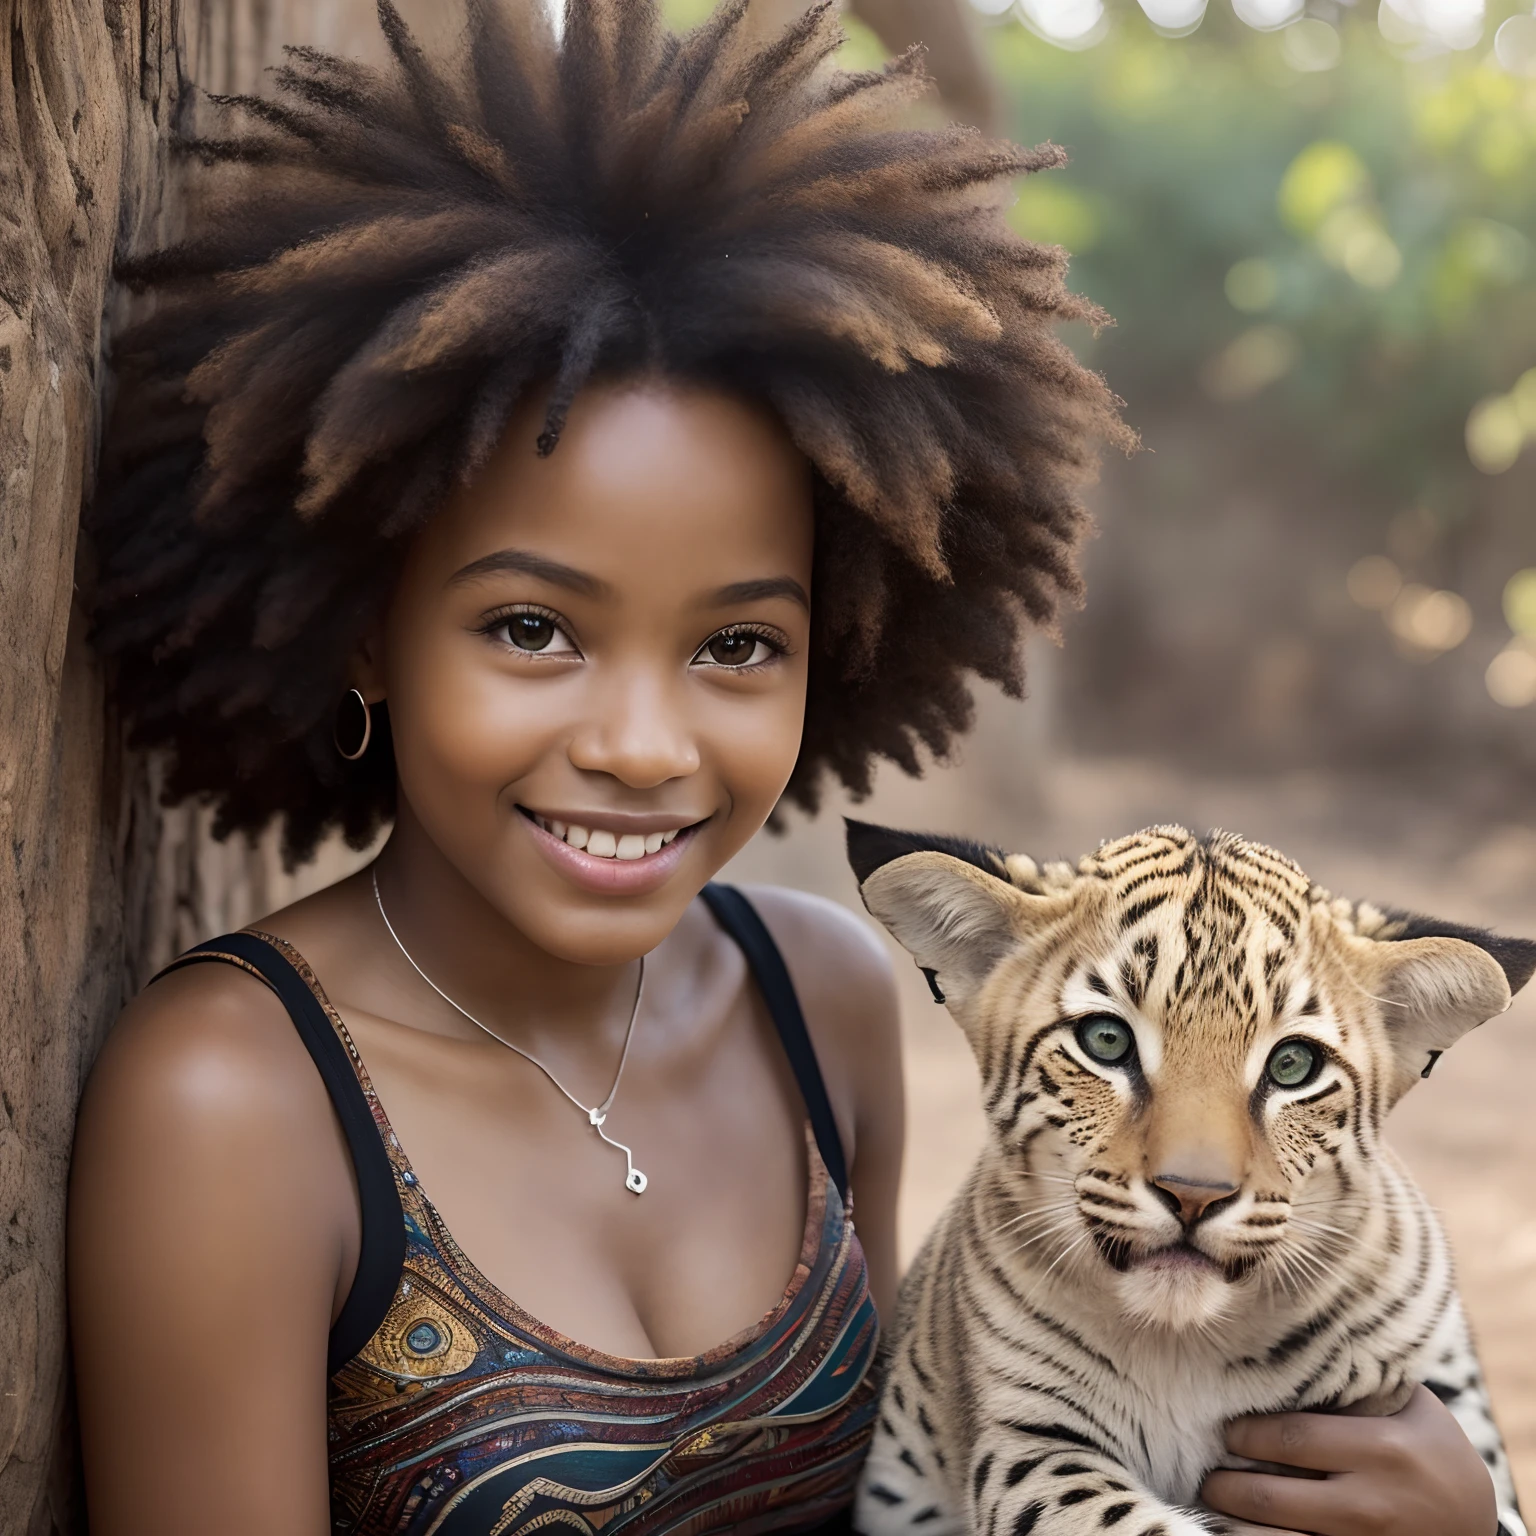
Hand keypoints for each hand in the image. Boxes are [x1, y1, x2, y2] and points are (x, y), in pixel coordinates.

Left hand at [1200, 1385, 1498, 1535]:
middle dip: (1227, 1485)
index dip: (1247, 1434)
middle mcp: (1372, 1504)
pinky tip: (1239, 1529)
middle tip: (1208, 1471)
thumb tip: (1287, 1347)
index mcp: (1383, 1451)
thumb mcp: (1410, 1410)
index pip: (1292, 1438)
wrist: (1475, 1526)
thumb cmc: (1432, 1451)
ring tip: (1215, 1500)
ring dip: (1237, 1522)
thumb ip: (1358, 1384)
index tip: (1226, 1429)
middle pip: (1272, 1496)